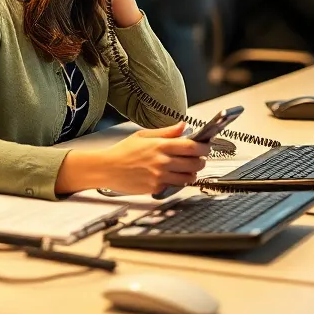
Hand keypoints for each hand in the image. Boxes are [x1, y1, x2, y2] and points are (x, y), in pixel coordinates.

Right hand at [56, 123, 209, 194]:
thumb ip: (166, 132)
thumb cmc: (123, 151)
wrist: (107, 168)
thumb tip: (183, 126)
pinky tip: (174, 176)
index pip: (192, 146)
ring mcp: (160, 176)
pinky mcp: (156, 188)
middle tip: (199, 158)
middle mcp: (162, 161)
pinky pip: (176, 186)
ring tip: (187, 168)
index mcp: (160, 145)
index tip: (206, 146)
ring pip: (189, 177)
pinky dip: (179, 182)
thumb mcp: (143, 135)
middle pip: (195, 163)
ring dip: (192, 173)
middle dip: (201, 161)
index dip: (204, 147)